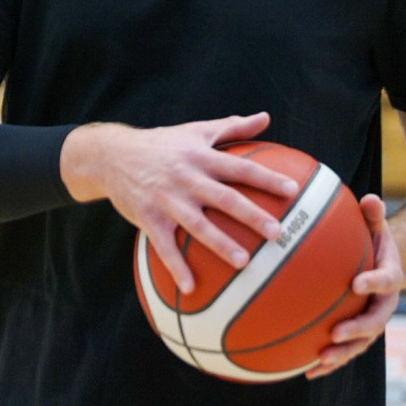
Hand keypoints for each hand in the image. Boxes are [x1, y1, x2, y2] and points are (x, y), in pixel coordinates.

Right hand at [59, 112, 298, 293]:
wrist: (112, 155)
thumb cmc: (162, 143)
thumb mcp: (196, 130)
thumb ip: (232, 127)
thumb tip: (266, 117)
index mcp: (201, 157)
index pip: (240, 168)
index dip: (267, 178)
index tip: (293, 190)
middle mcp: (187, 178)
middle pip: (224, 198)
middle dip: (251, 215)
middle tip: (277, 232)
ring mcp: (167, 200)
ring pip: (197, 224)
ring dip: (220, 244)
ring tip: (243, 262)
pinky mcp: (148, 218)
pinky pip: (164, 246)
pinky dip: (176, 267)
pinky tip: (191, 287)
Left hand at [306, 194, 401, 378]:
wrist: (381, 266)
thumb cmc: (373, 241)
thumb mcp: (376, 225)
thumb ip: (373, 215)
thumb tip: (370, 198)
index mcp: (390, 276)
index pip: (387, 280)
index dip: (374, 283)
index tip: (356, 283)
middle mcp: (384, 304)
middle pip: (375, 322)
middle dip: (356, 330)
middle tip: (336, 333)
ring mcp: (371, 322)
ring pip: (360, 344)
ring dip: (342, 354)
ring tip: (320, 360)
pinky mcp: (357, 335)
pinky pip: (344, 351)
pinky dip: (328, 363)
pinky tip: (306, 372)